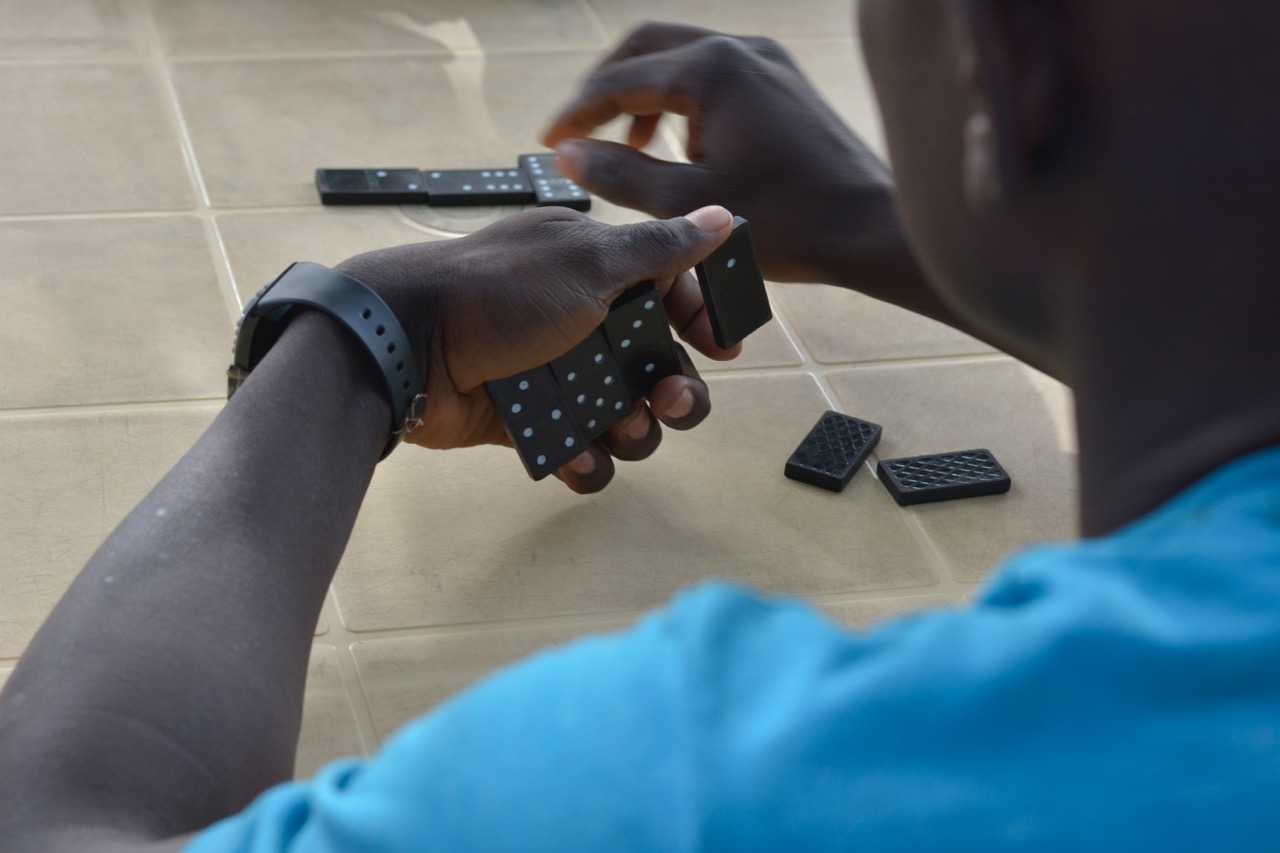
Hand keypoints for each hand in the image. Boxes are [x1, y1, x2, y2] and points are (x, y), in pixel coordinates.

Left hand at [335, 205, 736, 492]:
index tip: (721, 348)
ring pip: (624, 416)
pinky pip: (580, 451)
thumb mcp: (588, 261)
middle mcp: (580, 319)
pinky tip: (573, 452)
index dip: (699, 321)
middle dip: (676, 390)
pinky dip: (583, 458)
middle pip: (655, 365)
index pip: (670, 293)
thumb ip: (660, 248)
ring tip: (617, 426)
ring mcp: (556, 373)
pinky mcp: (531, 421)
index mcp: (595, 268)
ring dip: (634, 430)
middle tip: (670, 400)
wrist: (407, 347)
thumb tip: (721, 215)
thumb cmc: (499, 293)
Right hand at [542, 23, 903, 285]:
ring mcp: (768, 61)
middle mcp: (741, 49)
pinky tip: (682, 143)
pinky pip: (718, 73)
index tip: (549, 142)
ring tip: (629, 143)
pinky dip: (684, 98)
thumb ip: (619, 174)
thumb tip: (569, 153)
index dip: (577, 114)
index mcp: (712, 70)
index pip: (620, 80)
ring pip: (683, 55)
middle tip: (579, 131)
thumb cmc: (790, 222)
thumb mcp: (686, 204)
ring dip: (645, 91)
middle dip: (606, 88)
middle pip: (646, 46)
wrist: (871, 229)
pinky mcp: (785, 81)